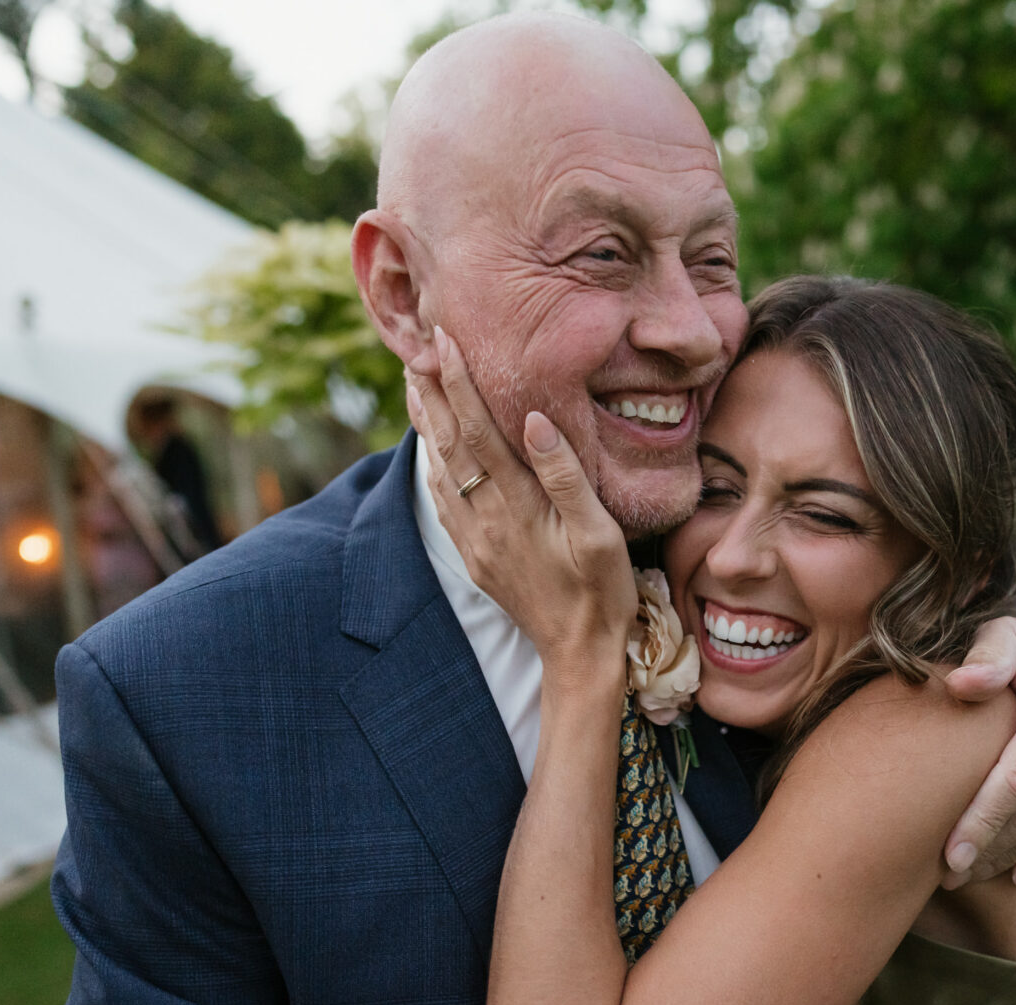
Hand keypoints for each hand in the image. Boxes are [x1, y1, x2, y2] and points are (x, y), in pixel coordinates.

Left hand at [406, 327, 635, 674]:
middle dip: (432, 393)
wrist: (579, 653)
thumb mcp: (599, 533)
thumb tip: (534, 420)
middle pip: (450, 444)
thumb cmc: (601, 591)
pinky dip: (432, 466)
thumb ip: (565, 476)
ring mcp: (477, 539)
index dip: (459, 383)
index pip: (479, 430)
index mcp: (518, 505)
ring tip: (414, 385)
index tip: (444, 341)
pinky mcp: (476, 556)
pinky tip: (430, 450)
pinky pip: (443, 502)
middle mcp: (488, 518)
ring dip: (425, 424)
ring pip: (440, 470)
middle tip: (414, 349)